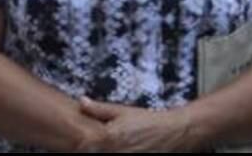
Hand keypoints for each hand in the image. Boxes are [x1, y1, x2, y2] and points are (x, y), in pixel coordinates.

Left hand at [78, 98, 195, 152]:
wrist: (172, 132)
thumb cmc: (146, 120)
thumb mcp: (122, 111)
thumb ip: (99, 109)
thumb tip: (81, 101)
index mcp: (107, 137)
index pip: (83, 147)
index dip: (79, 145)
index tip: (79, 142)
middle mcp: (114, 151)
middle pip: (92, 153)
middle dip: (91, 149)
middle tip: (92, 144)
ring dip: (102, 151)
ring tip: (113, 145)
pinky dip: (115, 154)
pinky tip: (118, 149)